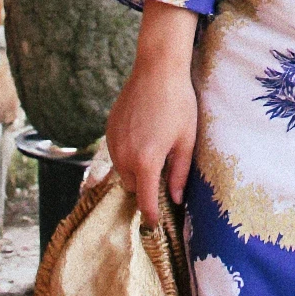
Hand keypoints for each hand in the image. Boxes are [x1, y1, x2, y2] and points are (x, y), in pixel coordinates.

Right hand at [106, 1, 198, 227]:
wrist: (157, 69)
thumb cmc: (178, 103)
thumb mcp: (186, 140)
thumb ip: (179, 173)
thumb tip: (175, 199)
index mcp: (145, 162)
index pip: (144, 201)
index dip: (150, 216)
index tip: (154, 226)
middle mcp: (124, 156)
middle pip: (131, 186)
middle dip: (144, 186)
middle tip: (161, 174)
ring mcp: (113, 142)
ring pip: (121, 170)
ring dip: (134, 169)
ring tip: (154, 148)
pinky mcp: (108, 130)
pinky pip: (116, 152)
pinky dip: (127, 153)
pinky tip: (143, 135)